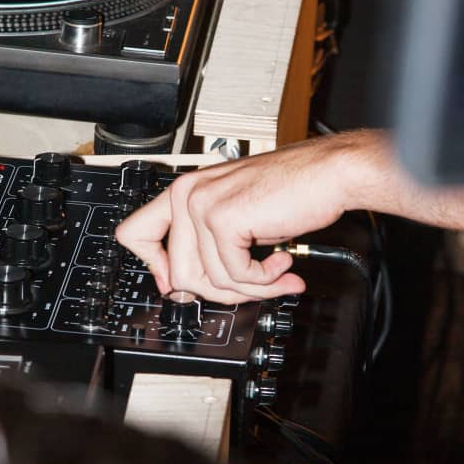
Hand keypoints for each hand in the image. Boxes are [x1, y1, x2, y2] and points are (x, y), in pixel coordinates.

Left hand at [114, 133, 360, 303]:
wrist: (330, 173)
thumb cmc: (293, 190)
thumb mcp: (238, 218)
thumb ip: (208, 245)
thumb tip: (183, 286)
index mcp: (185, 191)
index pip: (134, 235)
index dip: (156, 268)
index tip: (179, 282)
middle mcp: (186, 193)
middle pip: (178, 275)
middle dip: (219, 290)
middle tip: (252, 284)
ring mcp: (202, 204)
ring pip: (208, 280)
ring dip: (248, 288)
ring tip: (275, 272)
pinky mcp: (224, 218)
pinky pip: (235, 275)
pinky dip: (263, 280)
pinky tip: (281, 262)